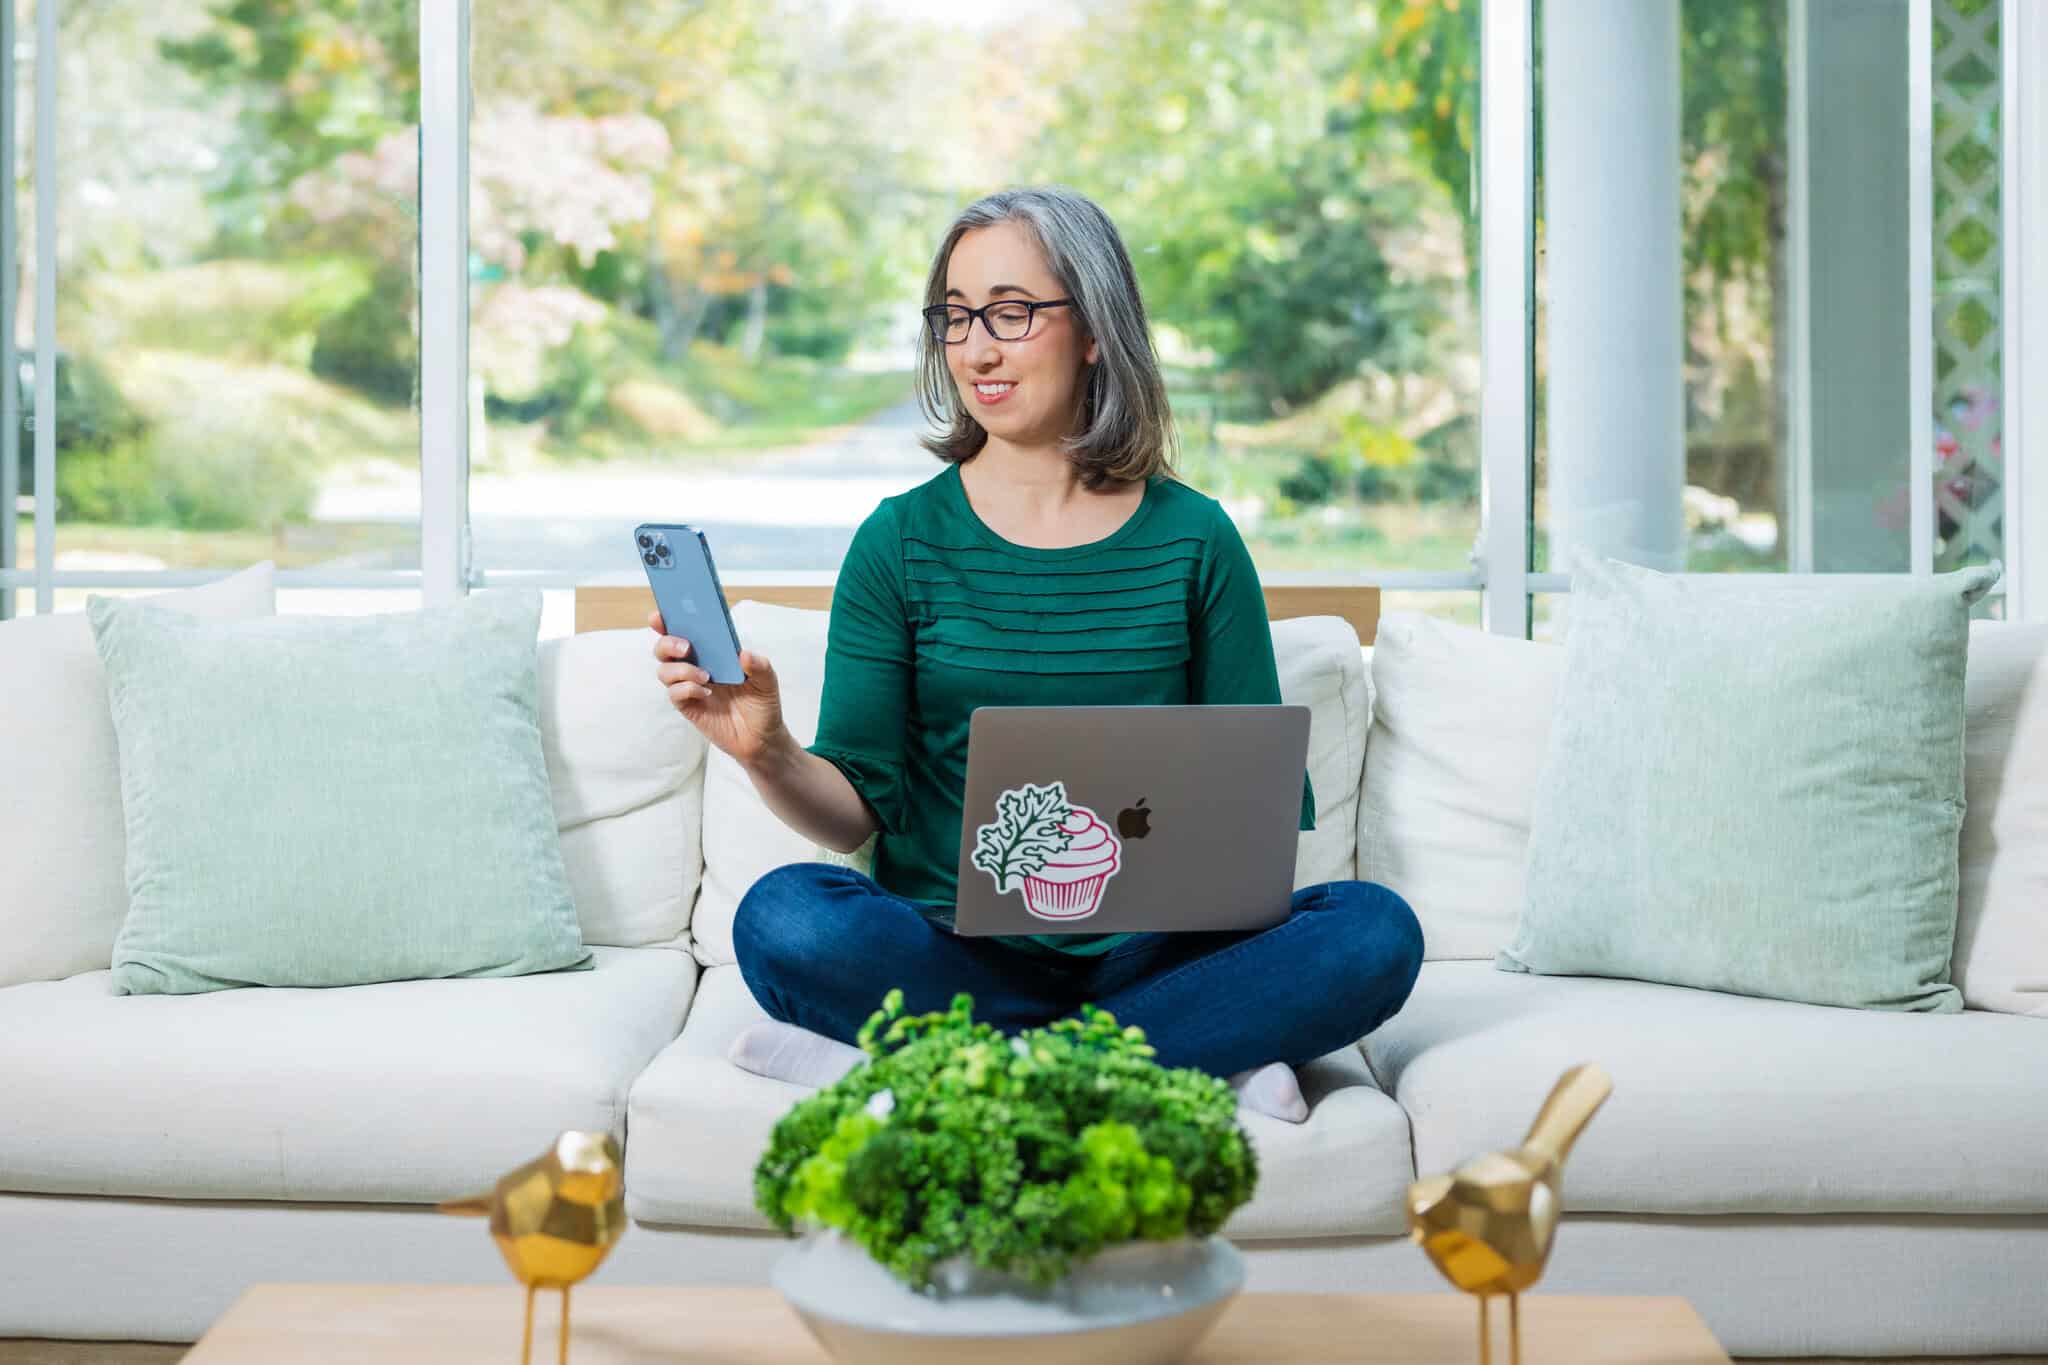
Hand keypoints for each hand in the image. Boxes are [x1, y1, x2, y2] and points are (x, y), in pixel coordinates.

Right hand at [650, 607, 786, 766]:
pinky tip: (705, 693)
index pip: (685, 630)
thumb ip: (759, 666)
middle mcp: (696, 665)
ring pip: (664, 670)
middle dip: (668, 642)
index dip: (668, 620)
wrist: (761, 738)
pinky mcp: (687, 705)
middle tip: (687, 647)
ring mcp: (689, 685)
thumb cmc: (762, 705)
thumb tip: (743, 654)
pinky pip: (674, 693)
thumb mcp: (768, 682)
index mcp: (712, 652)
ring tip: (706, 676)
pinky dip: (686, 689)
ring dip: (681, 669)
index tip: (660, 615)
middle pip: (665, 648)